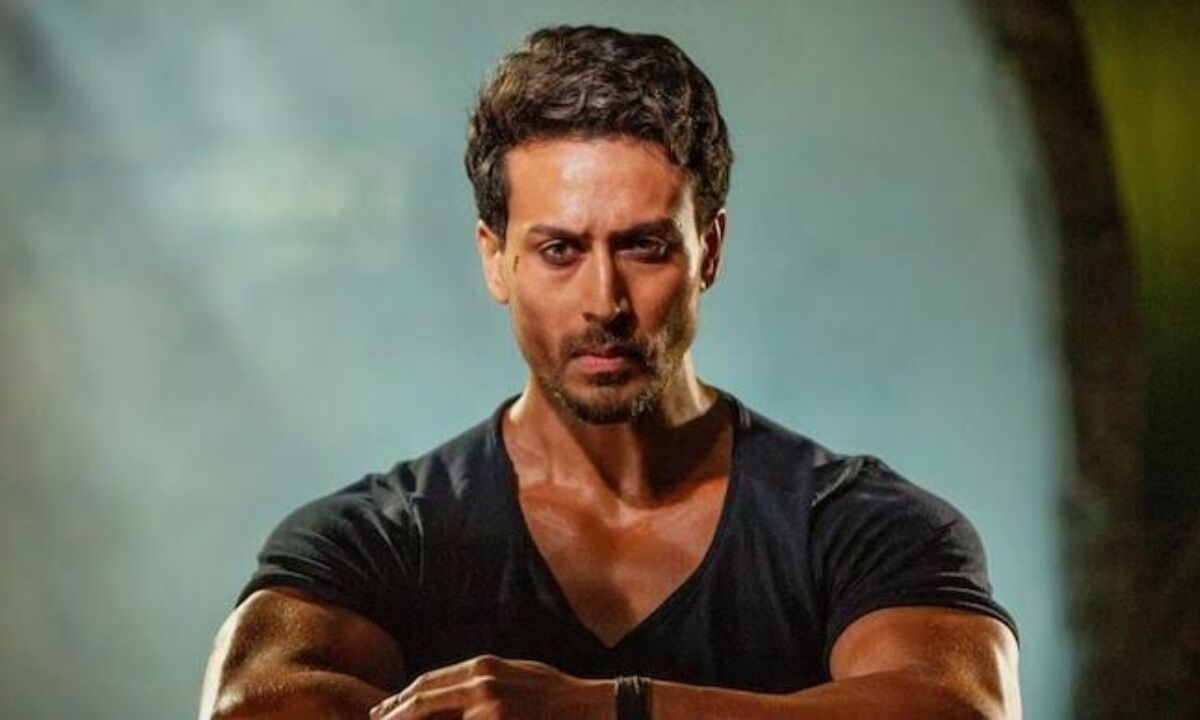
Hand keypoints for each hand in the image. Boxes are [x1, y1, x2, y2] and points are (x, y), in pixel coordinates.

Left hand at [369, 654, 614, 719]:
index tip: (384, 710)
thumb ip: (482, 680)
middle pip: (423, 700)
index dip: (402, 698)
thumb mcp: (515, 673)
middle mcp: (480, 683)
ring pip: (434, 717)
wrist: (590, 707)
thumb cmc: (554, 693)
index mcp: (483, 666)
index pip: (428, 682)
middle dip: (395, 716)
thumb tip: (451, 692)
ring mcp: (488, 707)